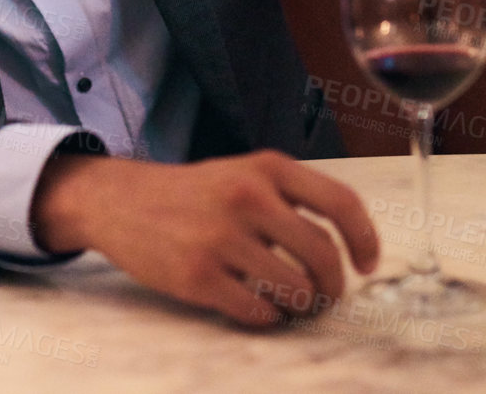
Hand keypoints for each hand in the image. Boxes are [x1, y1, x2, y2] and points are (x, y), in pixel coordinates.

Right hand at [31, 150, 378, 326]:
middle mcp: (247, 197)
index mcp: (266, 168)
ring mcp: (221, 237)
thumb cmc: (193, 192)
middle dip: (333, 285)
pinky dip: (268, 316)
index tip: (366, 264)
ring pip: (296, 289)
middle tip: (324, 294)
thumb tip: (346, 245)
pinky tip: (257, 306)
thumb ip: (291, 196)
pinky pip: (258, 311)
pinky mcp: (197, 275)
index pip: (341, 202)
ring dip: (301, 305)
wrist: (119, 200)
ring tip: (289, 301)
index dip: (365, 239)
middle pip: (323, 255)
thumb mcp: (243, 171)